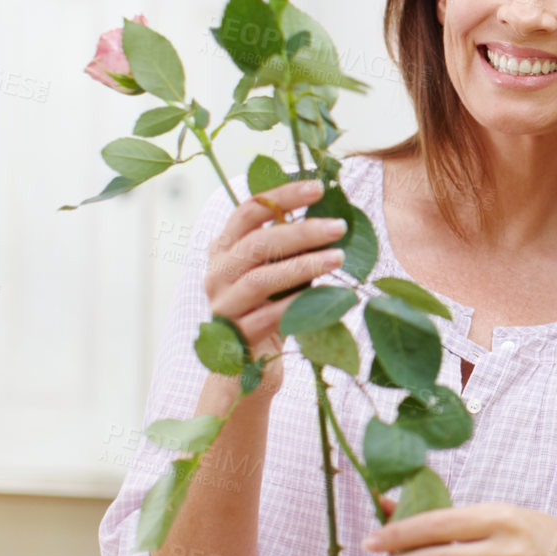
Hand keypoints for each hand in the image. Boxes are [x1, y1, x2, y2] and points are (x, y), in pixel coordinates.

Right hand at [204, 177, 347, 396]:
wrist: (245, 367)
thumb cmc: (270, 308)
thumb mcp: (277, 270)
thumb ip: (292, 246)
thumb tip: (334, 214)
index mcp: (224, 249)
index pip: (248, 211)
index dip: (282, 196)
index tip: (318, 187)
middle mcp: (217, 273)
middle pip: (256, 243)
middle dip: (301, 231)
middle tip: (339, 226)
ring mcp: (223, 306)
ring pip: (260, 279)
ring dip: (303, 266)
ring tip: (339, 258)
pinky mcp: (235, 337)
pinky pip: (268, 316)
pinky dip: (296, 304)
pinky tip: (325, 297)